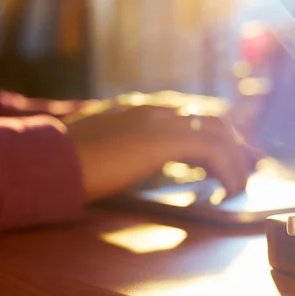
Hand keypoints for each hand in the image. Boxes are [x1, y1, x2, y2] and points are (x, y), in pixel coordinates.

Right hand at [64, 94, 249, 202]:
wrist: (50, 160)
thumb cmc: (75, 161)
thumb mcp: (115, 148)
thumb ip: (144, 148)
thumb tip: (168, 162)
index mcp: (146, 107)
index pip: (196, 112)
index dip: (220, 134)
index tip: (233, 156)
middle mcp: (157, 107)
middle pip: (214, 116)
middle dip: (235, 144)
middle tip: (244, 171)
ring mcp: (159, 117)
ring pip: (217, 129)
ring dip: (235, 159)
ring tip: (236, 186)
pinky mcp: (161, 136)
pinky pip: (211, 146)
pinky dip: (227, 167)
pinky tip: (227, 188)